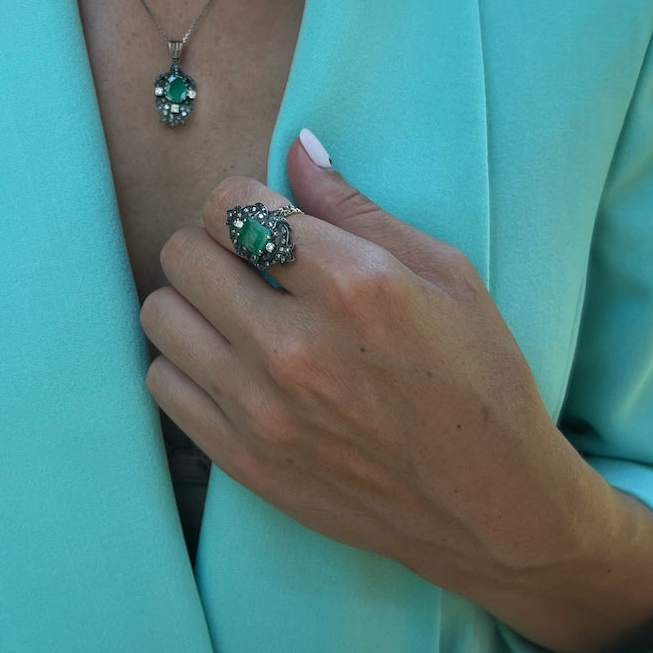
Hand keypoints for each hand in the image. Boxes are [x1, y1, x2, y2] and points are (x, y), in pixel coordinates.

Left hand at [140, 130, 588, 604]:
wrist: (491, 506)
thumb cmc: (479, 377)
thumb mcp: (444, 271)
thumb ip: (354, 207)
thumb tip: (296, 146)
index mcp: (350, 285)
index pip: (230, 207)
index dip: (240, 198)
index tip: (260, 216)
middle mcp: (294, 346)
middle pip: (183, 254)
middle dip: (208, 241)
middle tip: (243, 259)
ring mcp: (261, 410)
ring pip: (160, 315)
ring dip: (188, 298)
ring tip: (230, 308)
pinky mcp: (243, 460)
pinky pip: (162, 383)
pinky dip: (183, 360)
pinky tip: (224, 359)